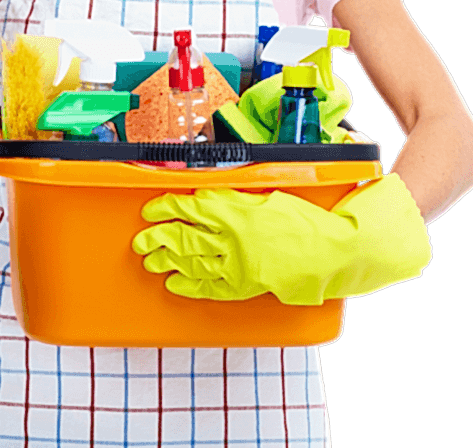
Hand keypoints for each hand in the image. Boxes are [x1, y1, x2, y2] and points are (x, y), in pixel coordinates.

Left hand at [131, 174, 430, 304]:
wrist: (333, 252)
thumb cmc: (304, 219)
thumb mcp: (268, 193)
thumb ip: (236, 191)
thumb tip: (209, 186)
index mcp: (235, 211)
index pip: (188, 207)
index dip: (164, 207)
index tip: (150, 208)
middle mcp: (231, 239)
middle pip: (182, 237)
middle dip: (156, 238)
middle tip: (140, 240)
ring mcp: (237, 265)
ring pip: (191, 262)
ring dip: (166, 261)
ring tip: (149, 260)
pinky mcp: (245, 286)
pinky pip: (210, 287)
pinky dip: (190, 286)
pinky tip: (175, 283)